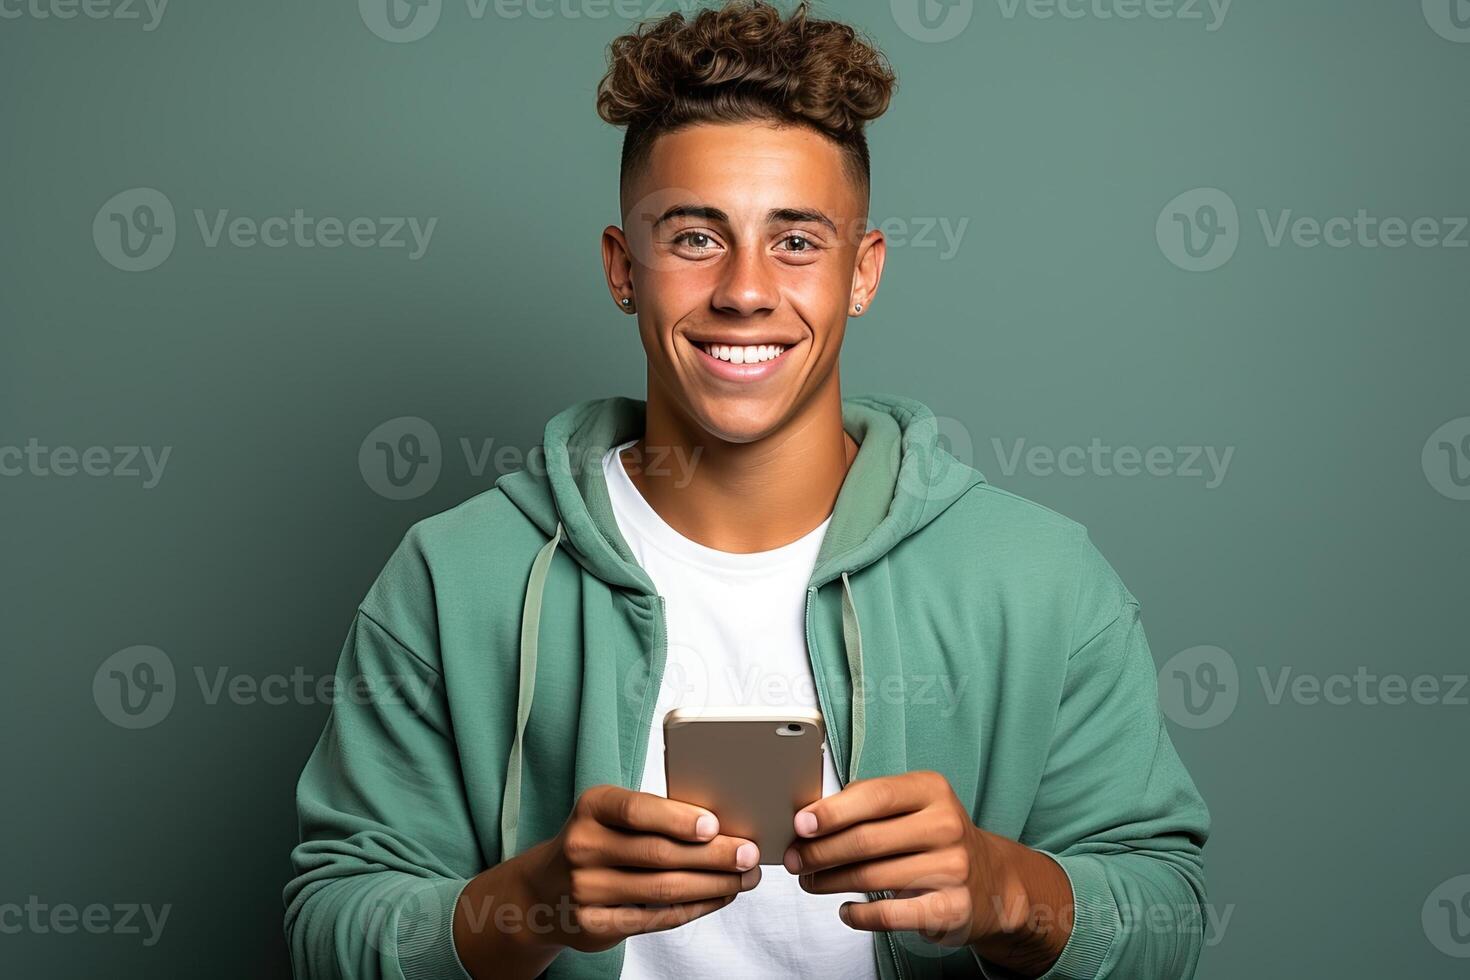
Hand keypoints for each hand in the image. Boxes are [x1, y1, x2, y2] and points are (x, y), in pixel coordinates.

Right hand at [455, 783, 759, 974]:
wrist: (543, 892)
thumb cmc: (597, 841)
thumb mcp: (610, 815)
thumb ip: (653, 816)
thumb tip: (721, 823)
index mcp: (592, 807)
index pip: (636, 810)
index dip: (676, 818)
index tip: (714, 825)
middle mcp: (583, 846)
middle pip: (659, 854)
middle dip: (712, 855)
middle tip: (749, 854)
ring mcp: (586, 889)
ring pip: (663, 889)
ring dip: (713, 885)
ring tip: (745, 878)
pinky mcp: (596, 925)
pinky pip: (657, 918)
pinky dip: (696, 908)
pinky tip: (720, 897)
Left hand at [782, 770, 1072, 975]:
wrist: (991, 881)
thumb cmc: (934, 837)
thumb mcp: (913, 805)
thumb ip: (868, 804)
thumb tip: (809, 817)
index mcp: (932, 790)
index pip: (874, 796)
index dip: (832, 811)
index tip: (800, 825)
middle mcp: (946, 825)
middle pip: (866, 840)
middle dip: (820, 852)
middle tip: (794, 860)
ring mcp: (952, 869)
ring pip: (871, 878)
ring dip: (829, 882)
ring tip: (809, 881)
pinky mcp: (951, 909)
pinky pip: (889, 915)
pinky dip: (858, 914)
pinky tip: (844, 909)